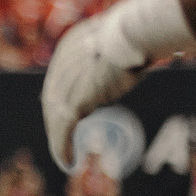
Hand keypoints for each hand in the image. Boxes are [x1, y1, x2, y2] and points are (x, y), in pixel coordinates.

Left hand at [41, 8, 151, 172]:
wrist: (133, 35)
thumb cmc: (141, 33)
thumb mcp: (129, 42)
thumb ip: (125, 52)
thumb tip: (143, 56)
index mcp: (71, 46)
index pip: (61, 76)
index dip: (63, 95)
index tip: (67, 110)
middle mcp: (61, 66)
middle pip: (53, 99)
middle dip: (56, 120)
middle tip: (61, 138)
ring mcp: (64, 86)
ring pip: (55, 118)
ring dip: (59, 138)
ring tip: (65, 156)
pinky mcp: (73, 104)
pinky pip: (63, 131)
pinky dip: (62, 148)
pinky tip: (67, 162)